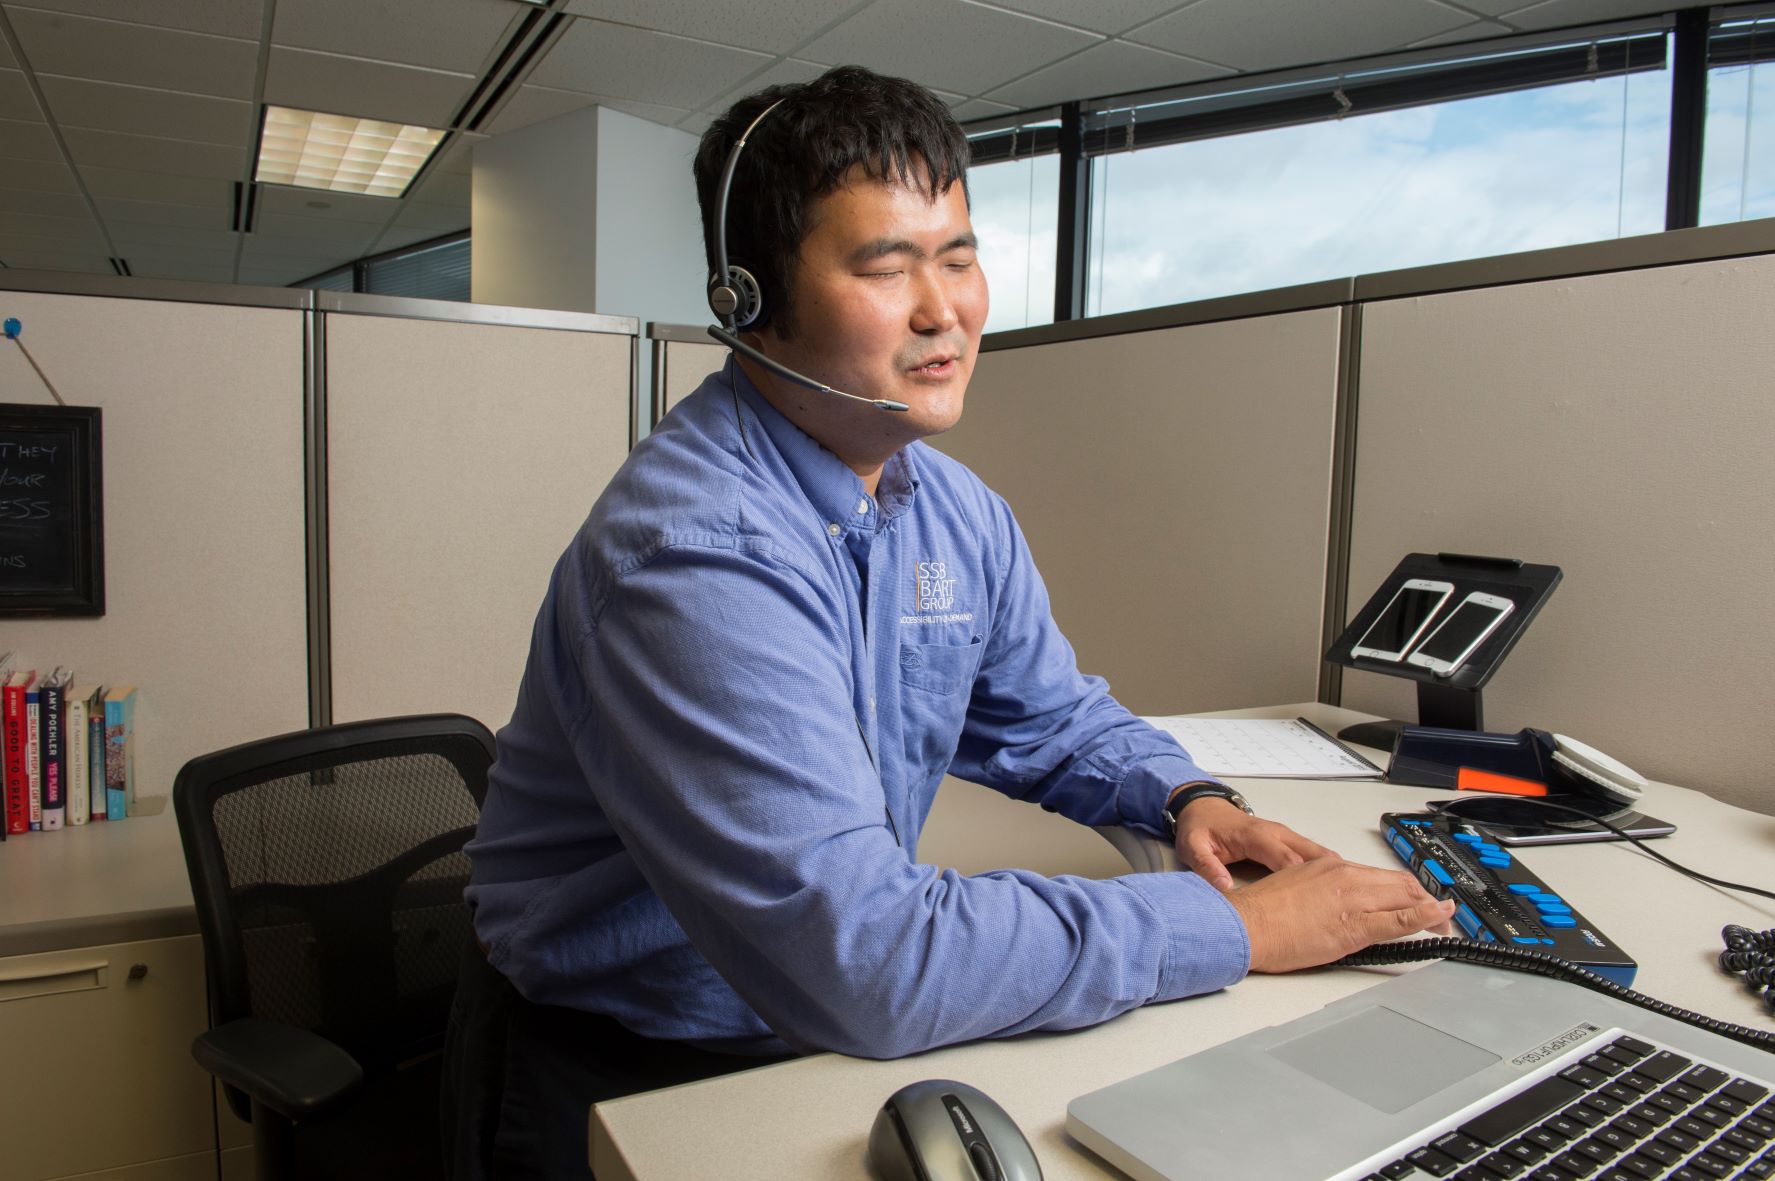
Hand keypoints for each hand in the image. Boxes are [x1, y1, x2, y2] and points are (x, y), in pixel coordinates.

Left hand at [1173, 798, 1335, 891]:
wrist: (1203, 808)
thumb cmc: (1200, 828)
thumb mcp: (1192, 847)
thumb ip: (1206, 866)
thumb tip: (1224, 887)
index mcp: (1256, 836)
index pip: (1286, 859)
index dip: (1303, 880)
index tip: (1318, 901)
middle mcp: (1277, 833)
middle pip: (1312, 855)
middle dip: (1332, 876)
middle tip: (1349, 900)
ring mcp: (1286, 836)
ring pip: (1319, 855)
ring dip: (1337, 873)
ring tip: (1354, 897)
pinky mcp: (1289, 842)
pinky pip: (1314, 856)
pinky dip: (1330, 870)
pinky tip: (1342, 888)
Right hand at [1226, 857, 1455, 972]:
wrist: (1245, 924)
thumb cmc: (1262, 912)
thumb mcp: (1295, 886)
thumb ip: (1323, 890)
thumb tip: (1340, 904)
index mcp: (1330, 866)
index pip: (1379, 875)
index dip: (1404, 889)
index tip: (1414, 898)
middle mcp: (1346, 876)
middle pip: (1399, 883)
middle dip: (1424, 898)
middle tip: (1438, 913)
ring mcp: (1353, 900)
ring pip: (1406, 897)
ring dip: (1431, 909)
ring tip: (1444, 921)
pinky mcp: (1355, 926)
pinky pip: (1401, 920)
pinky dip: (1426, 917)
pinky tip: (1440, 919)